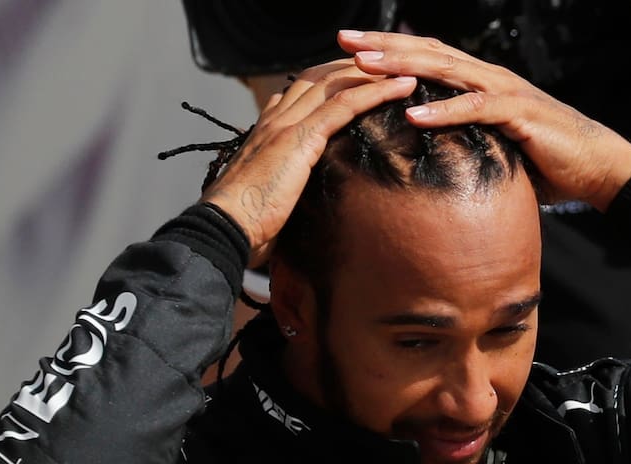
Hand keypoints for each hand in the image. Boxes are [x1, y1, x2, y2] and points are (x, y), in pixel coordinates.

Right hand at [200, 61, 416, 267]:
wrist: (226, 228)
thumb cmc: (245, 224)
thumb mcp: (268, 194)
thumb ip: (284, 183)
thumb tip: (298, 196)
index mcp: (265, 130)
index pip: (298, 91)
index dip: (328, 81)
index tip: (355, 82)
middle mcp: (274, 119)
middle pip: (318, 77)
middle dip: (353, 68)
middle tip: (386, 68)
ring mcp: (286, 126)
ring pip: (334, 84)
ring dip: (373, 75)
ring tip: (404, 72)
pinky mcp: (300, 139)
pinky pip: (344, 105)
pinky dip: (375, 92)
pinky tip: (400, 88)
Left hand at [337, 29, 630, 209]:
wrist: (596, 167)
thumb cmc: (544, 161)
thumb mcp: (491, 148)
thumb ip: (461, 143)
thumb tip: (426, 159)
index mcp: (478, 83)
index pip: (426, 57)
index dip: (387, 51)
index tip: (348, 51)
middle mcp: (488, 78)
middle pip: (427, 53)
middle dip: (384, 47)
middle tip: (344, 41)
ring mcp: (504, 92)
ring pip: (445, 71)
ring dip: (403, 68)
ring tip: (365, 68)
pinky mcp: (519, 114)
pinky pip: (475, 109)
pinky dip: (444, 111)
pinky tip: (414, 113)